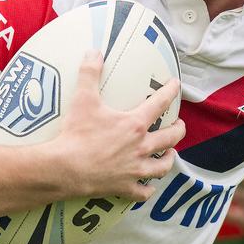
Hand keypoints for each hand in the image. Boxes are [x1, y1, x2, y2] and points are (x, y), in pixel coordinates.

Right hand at [55, 50, 184, 201]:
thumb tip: (93, 52)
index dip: (170, 91)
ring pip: (162, 166)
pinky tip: (148, 188)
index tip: (176, 85)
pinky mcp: (125, 187)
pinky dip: (147, 190)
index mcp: (135, 124)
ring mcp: (135, 169)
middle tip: (179, 125)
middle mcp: (141, 147)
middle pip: (170, 137)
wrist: (65, 168)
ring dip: (168, 159)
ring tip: (169, 154)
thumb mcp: (83, 99)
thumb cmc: (76, 134)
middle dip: (178, 129)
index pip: (160, 103)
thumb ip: (90, 73)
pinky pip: (142, 192)